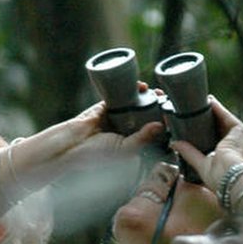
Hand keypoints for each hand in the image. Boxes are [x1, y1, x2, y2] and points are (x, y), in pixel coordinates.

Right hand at [51, 98, 165, 167]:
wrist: (69, 147)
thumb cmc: (95, 156)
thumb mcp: (125, 150)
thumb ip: (142, 138)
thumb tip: (160, 125)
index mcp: (130, 145)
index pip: (150, 133)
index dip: (162, 125)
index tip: (173, 117)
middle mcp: (123, 131)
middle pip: (144, 116)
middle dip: (156, 108)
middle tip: (167, 101)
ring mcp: (114, 118)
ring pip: (133, 105)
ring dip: (146, 97)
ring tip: (157, 92)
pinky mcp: (104, 107)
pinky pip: (119, 96)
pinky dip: (131, 90)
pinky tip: (141, 86)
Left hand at [172, 96, 242, 191]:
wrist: (233, 178)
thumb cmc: (221, 180)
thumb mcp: (203, 165)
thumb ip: (190, 154)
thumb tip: (175, 144)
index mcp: (237, 160)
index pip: (224, 143)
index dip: (213, 135)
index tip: (203, 128)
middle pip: (226, 131)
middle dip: (214, 122)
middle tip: (201, 113)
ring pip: (227, 123)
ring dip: (215, 113)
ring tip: (204, 104)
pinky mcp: (242, 131)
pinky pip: (228, 117)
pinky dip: (218, 109)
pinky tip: (210, 102)